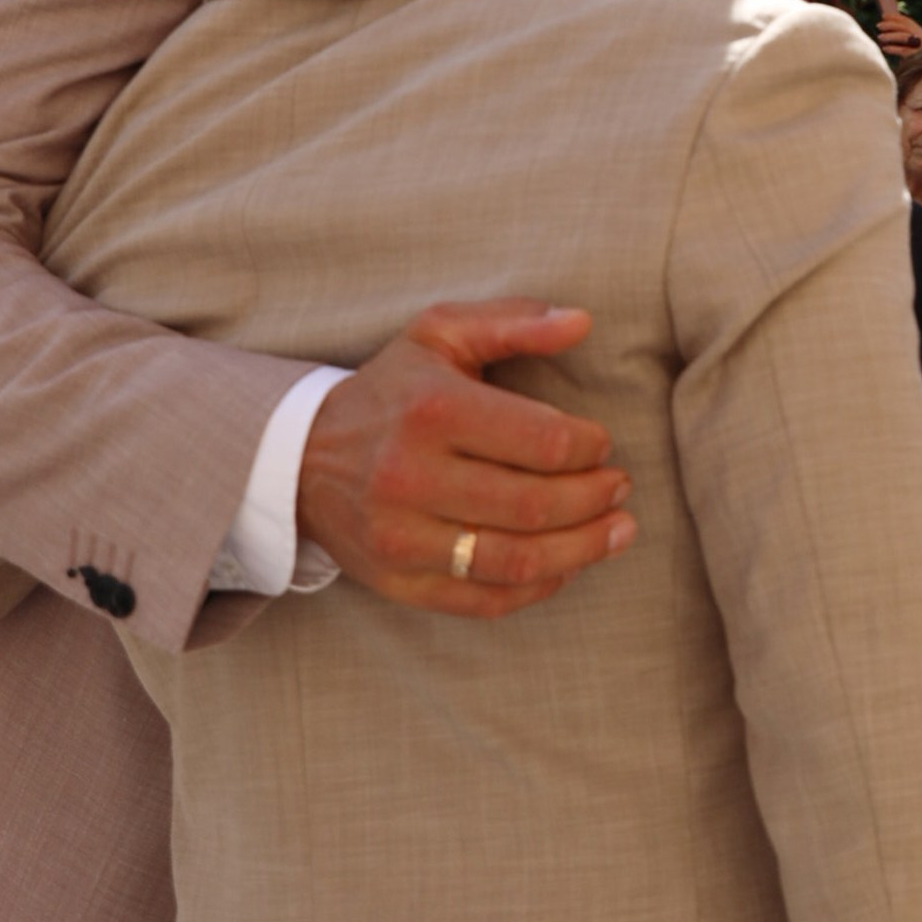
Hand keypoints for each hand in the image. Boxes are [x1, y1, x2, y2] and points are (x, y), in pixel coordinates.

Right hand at [296, 302, 634, 616]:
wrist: (300, 457)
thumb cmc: (392, 390)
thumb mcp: (441, 334)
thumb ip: (514, 322)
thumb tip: (582, 321)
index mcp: (432, 411)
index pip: (539, 441)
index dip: (589, 448)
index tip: (602, 445)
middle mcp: (411, 477)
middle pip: (533, 506)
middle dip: (595, 499)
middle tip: (620, 488)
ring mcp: (402, 538)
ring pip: (515, 561)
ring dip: (582, 550)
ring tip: (617, 531)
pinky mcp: (399, 583)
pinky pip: (485, 600)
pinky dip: (538, 586)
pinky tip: (568, 563)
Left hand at [875, 7, 921, 55]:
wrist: (920, 71)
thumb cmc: (910, 55)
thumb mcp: (906, 41)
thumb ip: (899, 32)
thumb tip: (884, 20)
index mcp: (919, 31)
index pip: (906, 21)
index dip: (894, 17)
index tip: (883, 16)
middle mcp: (921, 36)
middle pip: (904, 27)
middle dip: (890, 25)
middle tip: (878, 25)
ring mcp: (920, 46)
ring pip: (904, 37)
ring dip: (890, 36)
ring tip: (879, 37)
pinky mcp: (916, 56)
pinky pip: (903, 50)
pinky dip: (893, 48)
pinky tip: (884, 48)